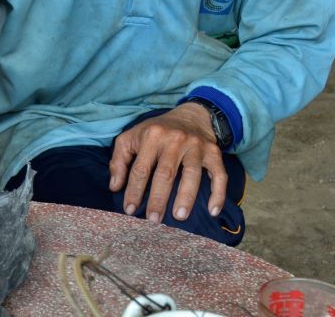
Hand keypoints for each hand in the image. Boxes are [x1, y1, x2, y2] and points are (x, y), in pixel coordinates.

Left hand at [108, 103, 227, 223]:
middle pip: (166, 173)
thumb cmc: (155, 131)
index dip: (134, 191)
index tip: (129, 210)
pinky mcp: (214, 152)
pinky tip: (213, 211)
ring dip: (186, 197)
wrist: (190, 115)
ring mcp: (196, 145)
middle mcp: (175, 139)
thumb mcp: (130, 138)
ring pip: (192, 174)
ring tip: (179, 217)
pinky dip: (218, 193)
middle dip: (158, 199)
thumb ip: (119, 161)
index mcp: (152, 136)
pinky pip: (219, 174)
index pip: (140, 169)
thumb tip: (115, 187)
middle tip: (153, 220)